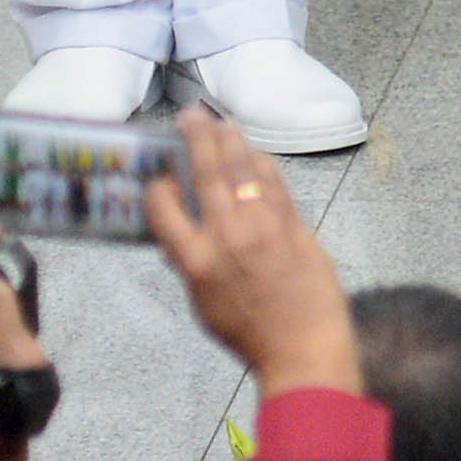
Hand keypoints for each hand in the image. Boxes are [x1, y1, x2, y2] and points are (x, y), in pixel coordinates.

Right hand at [140, 111, 357, 400]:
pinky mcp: (294, 222)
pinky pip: (274, 183)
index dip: (159, 188)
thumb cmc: (247, 333)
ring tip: (223, 124)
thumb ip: (192, 263)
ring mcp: (263, 225)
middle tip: (190, 115)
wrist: (302, 345)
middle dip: (197, 138)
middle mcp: (226, 236)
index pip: (164, 209)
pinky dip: (263, 164)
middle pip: (206, 173)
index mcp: (195, 261)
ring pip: (244, 169)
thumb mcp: (203, 303)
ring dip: (232, 141)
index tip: (161, 176)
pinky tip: (256, 154)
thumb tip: (184, 234)